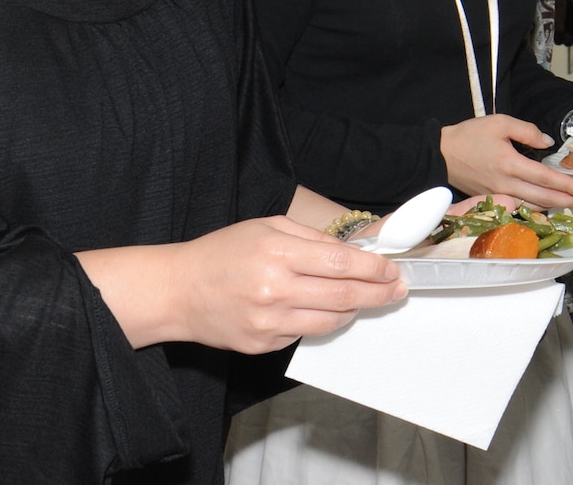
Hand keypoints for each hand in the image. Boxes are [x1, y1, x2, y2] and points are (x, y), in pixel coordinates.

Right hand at [84, 217, 406, 352]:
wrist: (176, 291)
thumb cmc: (222, 252)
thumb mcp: (268, 227)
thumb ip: (313, 239)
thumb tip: (354, 254)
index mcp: (278, 255)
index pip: (342, 265)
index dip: (374, 269)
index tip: (393, 270)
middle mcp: (274, 291)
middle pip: (345, 296)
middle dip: (379, 293)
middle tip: (397, 290)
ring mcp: (268, 322)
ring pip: (331, 321)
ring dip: (353, 309)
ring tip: (363, 298)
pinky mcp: (262, 345)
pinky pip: (305, 333)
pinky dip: (319, 320)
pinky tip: (318, 307)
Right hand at [439, 113, 572, 207]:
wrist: (439, 154)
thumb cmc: (469, 136)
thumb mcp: (499, 123)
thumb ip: (527, 131)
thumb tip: (548, 142)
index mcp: (510, 164)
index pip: (545, 178)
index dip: (567, 185)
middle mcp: (506, 184)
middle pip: (544, 198)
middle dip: (570, 202)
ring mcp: (498, 195)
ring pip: (534, 206)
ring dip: (557, 208)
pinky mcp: (492, 199)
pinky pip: (520, 206)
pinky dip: (539, 209)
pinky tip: (551, 208)